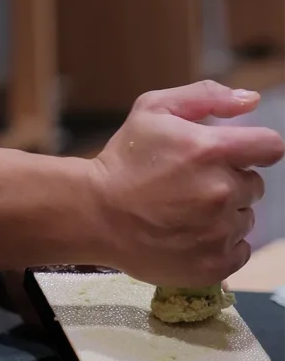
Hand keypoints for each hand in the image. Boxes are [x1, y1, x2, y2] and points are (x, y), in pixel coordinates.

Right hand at [88, 81, 282, 286]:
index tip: (231, 154)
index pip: (269, 146)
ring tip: (183, 211)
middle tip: (189, 184)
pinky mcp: (215, 263)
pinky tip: (188, 233)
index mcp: (211, 150)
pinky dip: (219, 243)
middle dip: (228, 181)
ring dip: (223, 213)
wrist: (94, 214)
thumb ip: (205, 96)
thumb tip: (250, 101)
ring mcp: (220, 231)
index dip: (252, 148)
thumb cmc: (122, 160)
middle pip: (253, 184)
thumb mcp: (152, 110)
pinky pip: (239, 249)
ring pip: (244, 217)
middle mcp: (221, 190)